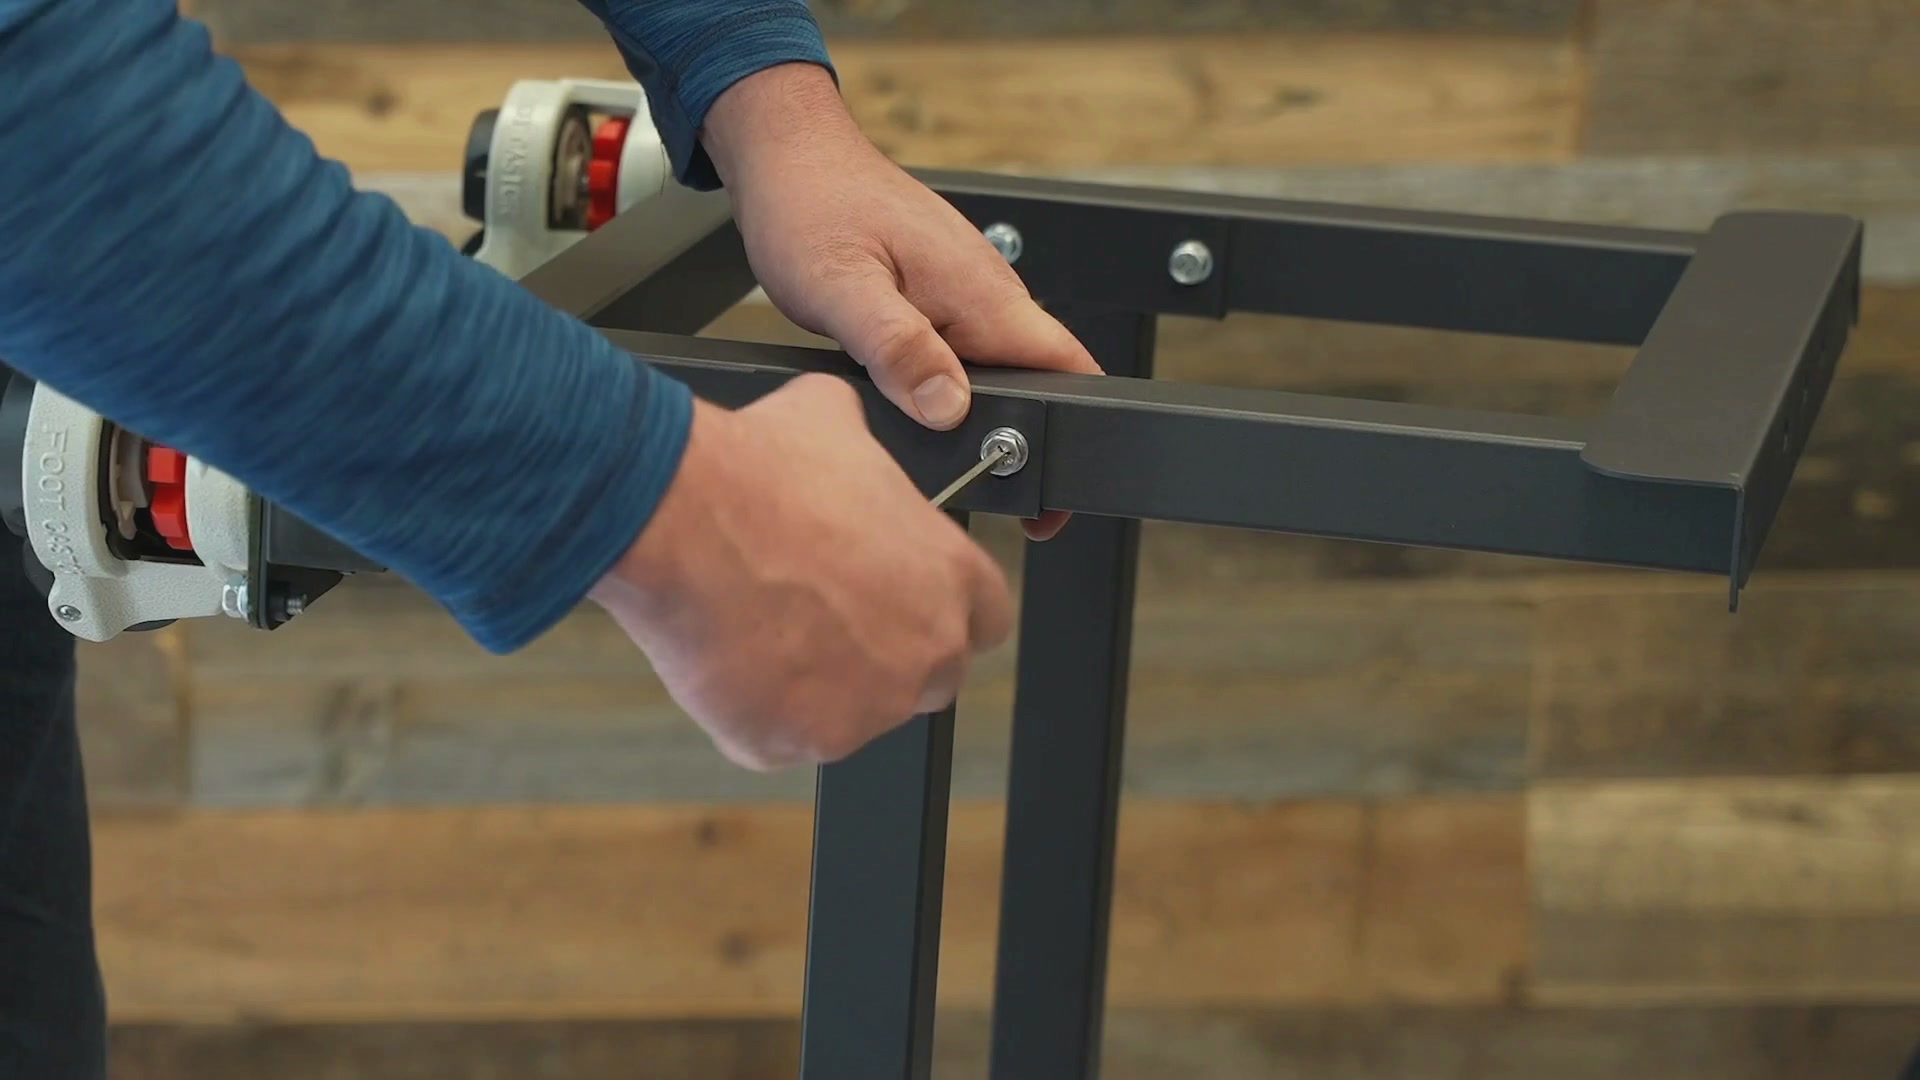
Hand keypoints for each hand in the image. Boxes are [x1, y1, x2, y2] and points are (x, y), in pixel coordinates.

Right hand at [589, 375, 1014, 770]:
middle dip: (886, 655)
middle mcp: (924, 657)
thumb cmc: (758, 472)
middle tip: (825, 616)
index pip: (986, 620)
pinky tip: (728, 654)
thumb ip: (871, 456)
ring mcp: (861, 712)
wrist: (677, 520)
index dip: (939, 607)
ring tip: (764, 622)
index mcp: (953, 581)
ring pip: (852, 713)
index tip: (901, 597)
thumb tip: (856, 446)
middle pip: (929, 679)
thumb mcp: (836, 422)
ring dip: (821, 683)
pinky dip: (755, 708)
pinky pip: (779, 737)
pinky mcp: (790, 745)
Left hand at [702, 63, 1101, 540]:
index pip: (1068, 365)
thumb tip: (948, 407)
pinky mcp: (941, 296)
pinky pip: (962, 351)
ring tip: (936, 456)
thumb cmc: (811, 207)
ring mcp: (967, 293)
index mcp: (982, 293)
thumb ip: (898, 348)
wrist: (790, 155)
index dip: (1074, 430)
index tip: (1052, 490)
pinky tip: (908, 402)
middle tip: (976, 487)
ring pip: (995, 369)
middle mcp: (988, 292)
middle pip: (1037, 379)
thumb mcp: (843, 288)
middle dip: (1019, 439)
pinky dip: (944, 384)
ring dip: (977, 413)